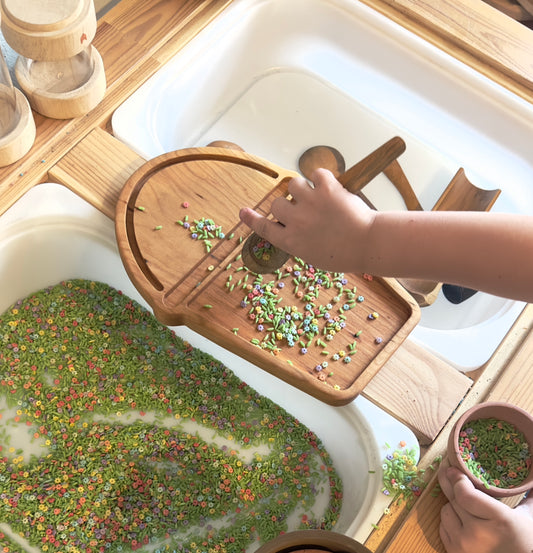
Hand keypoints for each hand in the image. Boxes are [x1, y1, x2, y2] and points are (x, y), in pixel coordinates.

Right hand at [239, 168, 375, 271]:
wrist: (369, 244)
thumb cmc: (345, 255)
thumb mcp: (315, 256)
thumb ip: (300, 241)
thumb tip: (293, 225)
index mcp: (292, 241)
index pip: (265, 228)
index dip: (253, 219)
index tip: (243, 212)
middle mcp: (296, 221)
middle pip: (277, 203)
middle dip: (288, 204)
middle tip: (304, 209)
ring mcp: (310, 203)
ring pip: (293, 184)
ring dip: (303, 188)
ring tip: (317, 196)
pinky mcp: (326, 189)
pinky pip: (316, 173)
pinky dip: (322, 177)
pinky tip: (330, 187)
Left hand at [438, 464, 532, 552]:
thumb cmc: (528, 543)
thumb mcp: (529, 516)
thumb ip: (526, 493)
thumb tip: (530, 474)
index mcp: (499, 520)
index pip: (465, 494)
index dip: (456, 478)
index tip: (452, 467)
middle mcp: (478, 534)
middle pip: (454, 499)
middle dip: (453, 486)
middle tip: (450, 473)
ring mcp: (464, 546)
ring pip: (446, 511)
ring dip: (453, 505)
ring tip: (465, 505)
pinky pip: (443, 527)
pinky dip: (450, 521)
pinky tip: (461, 519)